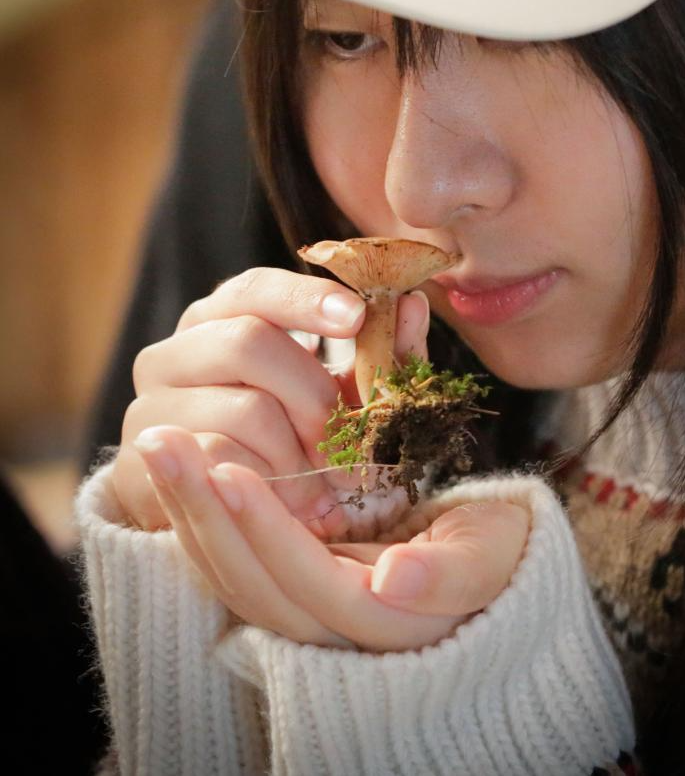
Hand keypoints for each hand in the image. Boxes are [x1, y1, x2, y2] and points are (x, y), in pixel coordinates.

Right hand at [112, 267, 429, 531]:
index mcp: (221, 320)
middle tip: (354, 445)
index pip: (257, 288)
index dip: (306, 298)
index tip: (356, 317)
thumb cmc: (294, 442)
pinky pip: (223, 464)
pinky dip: (272, 485)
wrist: (235, 516)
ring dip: (301, 453)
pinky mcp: (149, 461)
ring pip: (244, 410)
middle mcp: (175, 351)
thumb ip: (379, 354)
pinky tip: (294, 503)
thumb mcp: (343, 396)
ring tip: (328, 484)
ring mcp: (153, 405)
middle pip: (249, 343)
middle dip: (315, 396)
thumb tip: (414, 303)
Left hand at [134, 426, 529, 651]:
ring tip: (158, 443)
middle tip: (161, 441)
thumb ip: (450, 572)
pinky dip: (200, 514)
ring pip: (230, 572)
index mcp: (376, 621)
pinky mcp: (289, 582)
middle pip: (248, 582)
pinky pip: (232, 558)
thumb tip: (393, 580)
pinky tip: (178, 466)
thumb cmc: (496, 555)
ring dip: (188, 508)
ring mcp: (304, 607)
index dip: (262, 530)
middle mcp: (329, 628)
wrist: (490, 572)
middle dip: (201, 512)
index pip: (302, 582)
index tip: (228, 471)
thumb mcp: (488, 558)